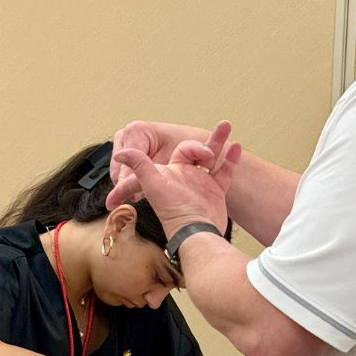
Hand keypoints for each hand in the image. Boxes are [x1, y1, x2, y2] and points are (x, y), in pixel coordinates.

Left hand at [109, 121, 240, 234]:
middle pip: (195, 151)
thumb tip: (119, 153)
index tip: (197, 151)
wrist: (196, 231)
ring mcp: (201, 183)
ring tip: (226, 124)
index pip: (179, 151)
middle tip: (221, 127)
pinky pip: (224, 171)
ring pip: (212, 157)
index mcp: (170, 173)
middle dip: (206, 140)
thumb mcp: (152, 183)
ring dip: (218, 141)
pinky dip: (230, 159)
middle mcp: (185, 176)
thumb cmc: (172, 210)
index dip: (191, 147)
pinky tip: (236, 146)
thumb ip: (138, 165)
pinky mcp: (216, 191)